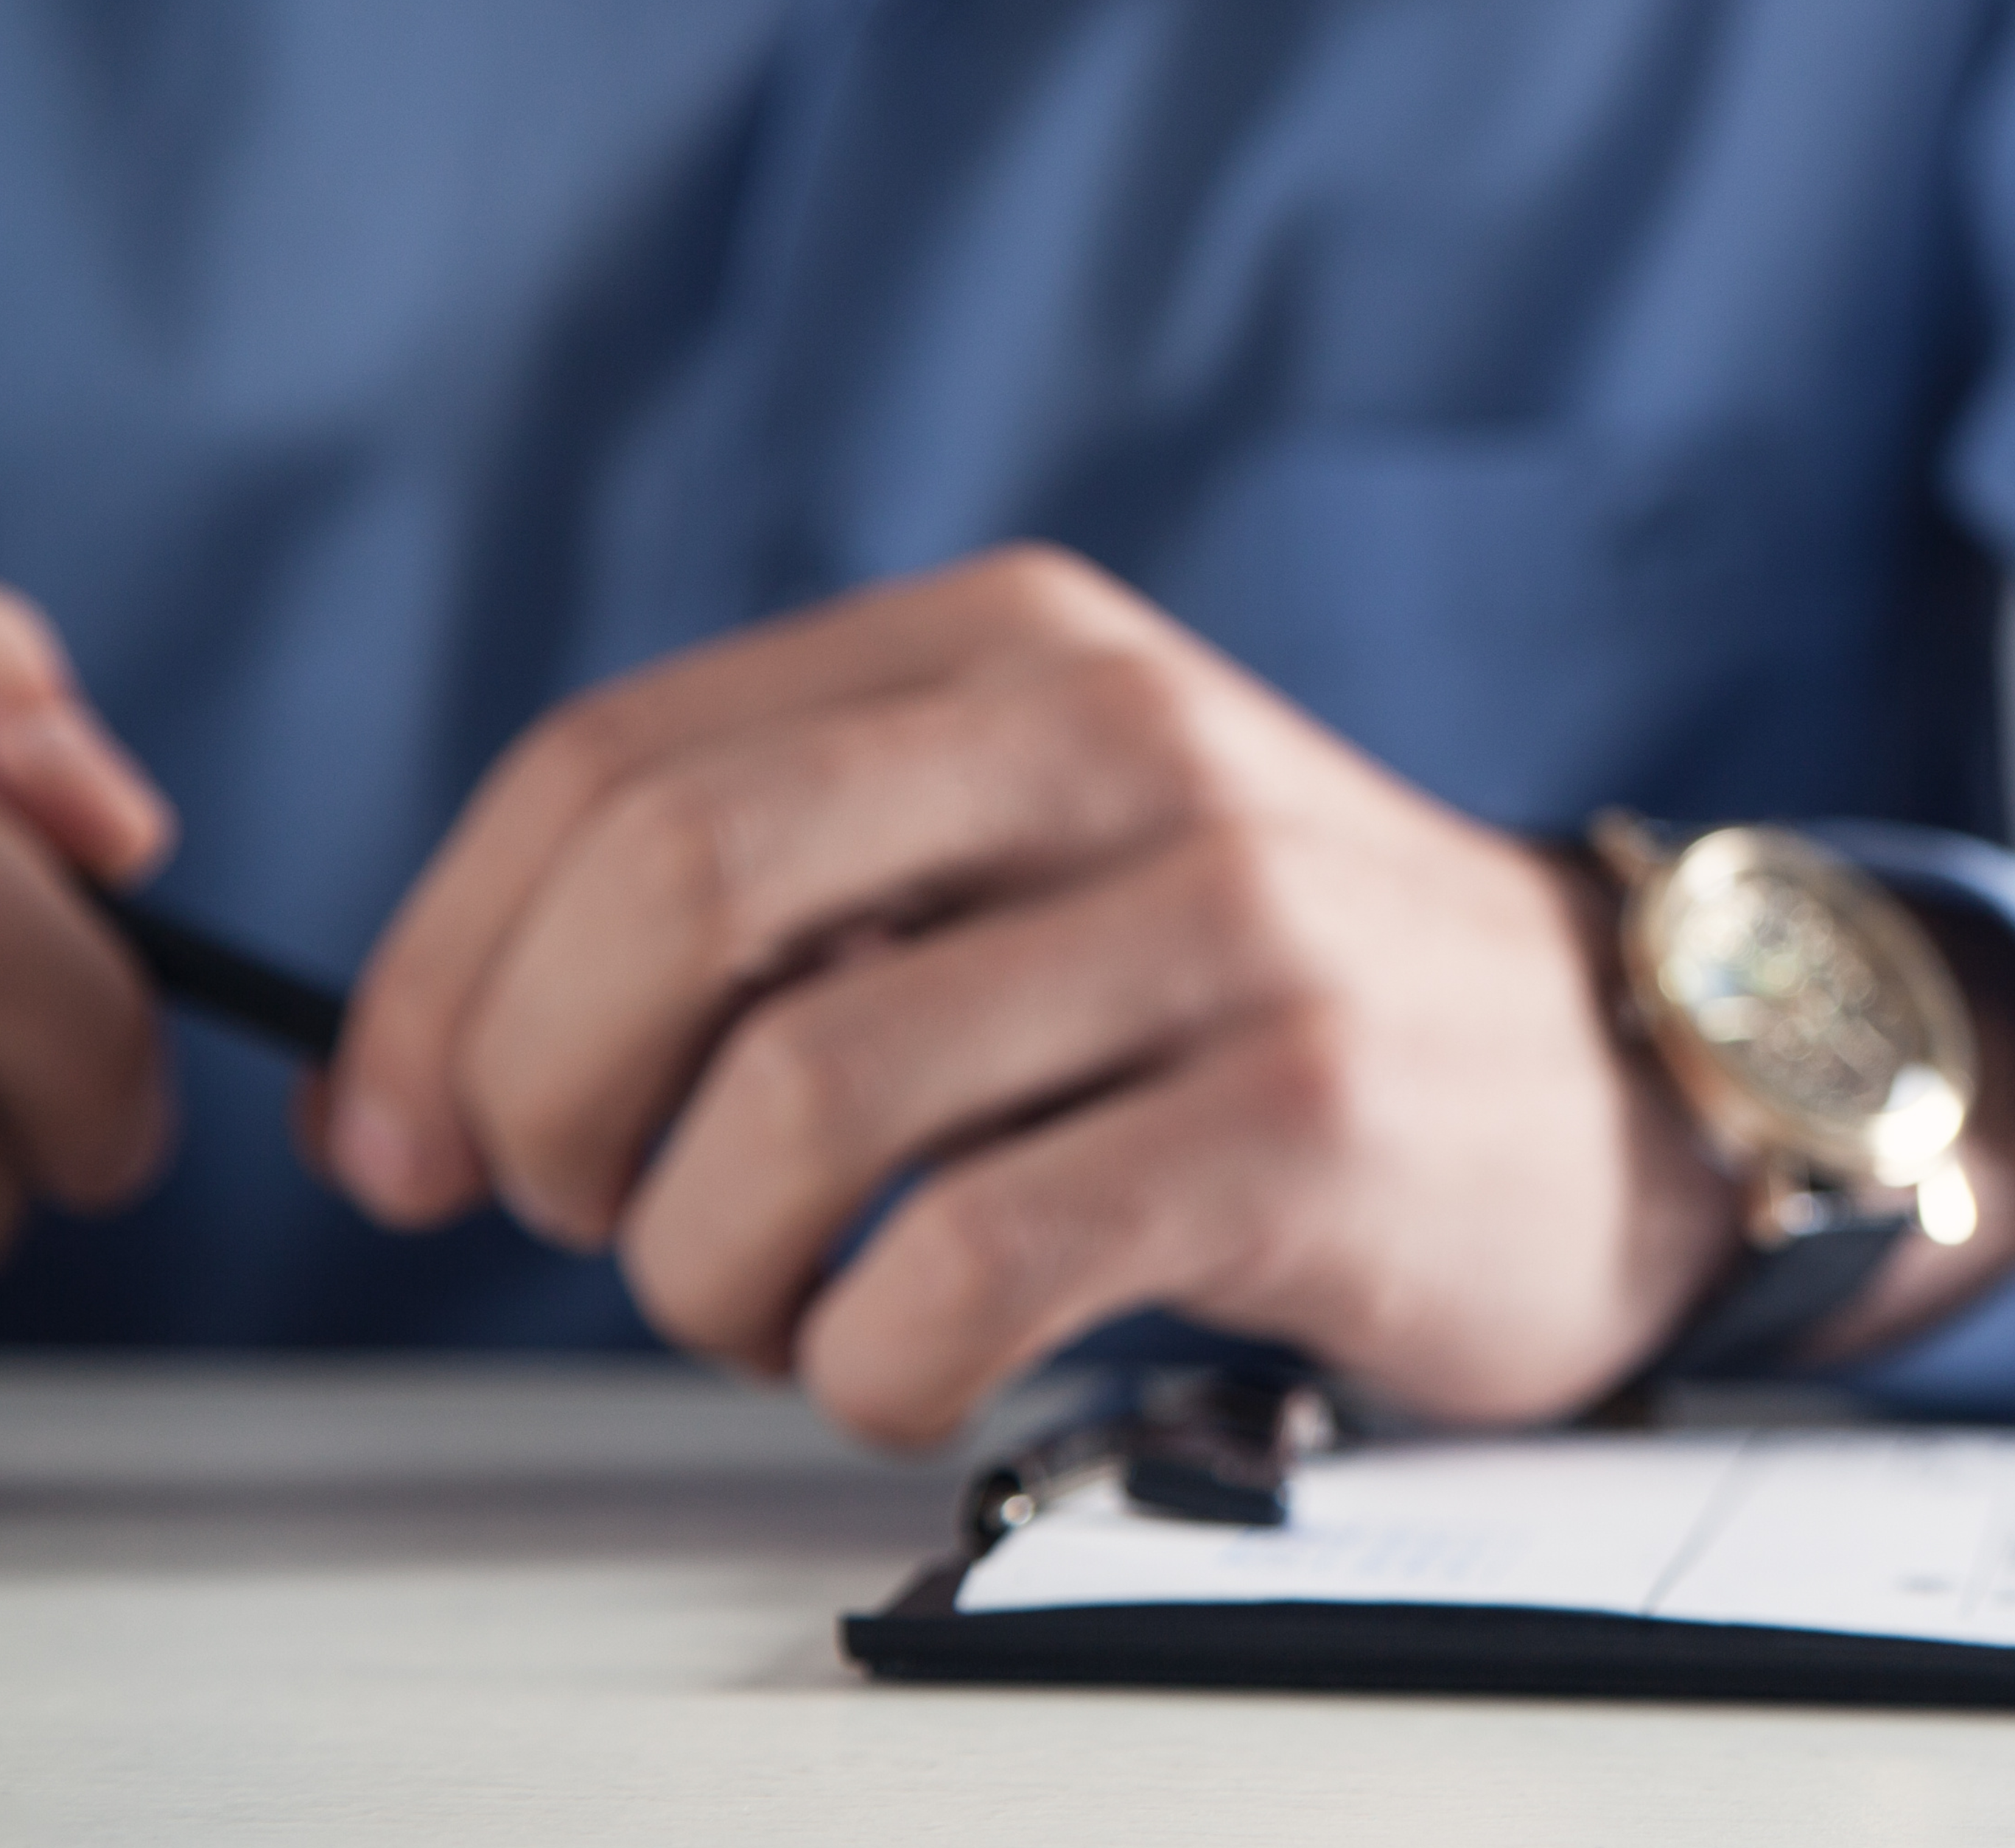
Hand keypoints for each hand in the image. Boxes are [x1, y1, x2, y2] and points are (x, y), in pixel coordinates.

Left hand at [319, 547, 1769, 1448]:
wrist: (1619, 1086)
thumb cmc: (1263, 994)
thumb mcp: (1048, 839)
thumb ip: (794, 887)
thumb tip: (433, 1069)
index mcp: (1019, 641)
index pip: (612, 764)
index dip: (436, 973)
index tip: (396, 1138)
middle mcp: (1121, 740)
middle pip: (674, 889)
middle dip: (543, 1099)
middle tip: (581, 1215)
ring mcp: (1225, 923)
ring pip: (798, 1103)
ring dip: (701, 1272)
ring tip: (764, 1310)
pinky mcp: (1295, 1119)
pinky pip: (961, 1267)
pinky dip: (864, 1370)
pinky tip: (906, 1372)